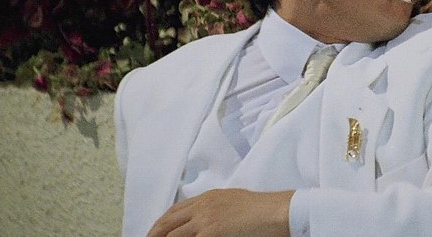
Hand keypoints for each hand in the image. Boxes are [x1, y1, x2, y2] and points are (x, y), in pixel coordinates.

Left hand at [147, 188, 293, 236]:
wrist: (276, 212)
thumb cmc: (262, 209)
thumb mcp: (233, 201)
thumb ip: (215, 208)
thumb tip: (204, 220)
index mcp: (208, 197)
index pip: (176, 210)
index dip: (162, 222)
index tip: (155, 232)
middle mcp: (203, 207)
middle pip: (168, 221)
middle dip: (155, 233)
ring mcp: (205, 221)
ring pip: (173, 234)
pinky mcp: (211, 233)